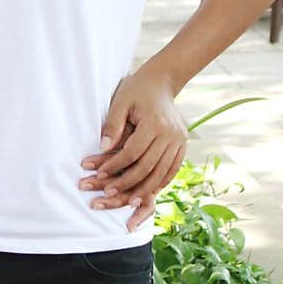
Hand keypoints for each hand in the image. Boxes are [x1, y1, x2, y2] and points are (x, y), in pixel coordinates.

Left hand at [79, 65, 187, 230]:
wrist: (161, 82)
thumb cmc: (136, 89)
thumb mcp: (120, 101)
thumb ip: (112, 125)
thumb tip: (102, 147)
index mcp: (155, 123)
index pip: (133, 152)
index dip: (115, 165)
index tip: (99, 174)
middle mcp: (171, 134)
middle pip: (148, 166)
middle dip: (127, 183)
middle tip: (109, 194)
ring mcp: (180, 141)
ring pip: (162, 173)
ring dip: (144, 189)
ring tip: (128, 202)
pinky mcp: (183, 145)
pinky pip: (172, 170)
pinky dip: (160, 183)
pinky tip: (148, 192)